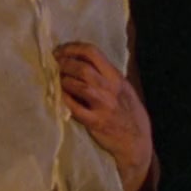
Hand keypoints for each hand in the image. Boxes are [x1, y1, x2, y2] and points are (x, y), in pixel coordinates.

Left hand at [54, 42, 152, 190]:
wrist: (136, 142)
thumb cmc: (129, 113)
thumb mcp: (123, 89)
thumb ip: (106, 76)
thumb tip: (80, 62)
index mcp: (116, 77)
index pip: (93, 52)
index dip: (72, 48)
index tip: (60, 51)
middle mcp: (110, 89)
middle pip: (82, 68)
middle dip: (64, 64)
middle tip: (54, 65)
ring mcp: (103, 106)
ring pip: (78, 85)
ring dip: (64, 80)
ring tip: (57, 80)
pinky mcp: (96, 122)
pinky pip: (75, 108)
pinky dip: (65, 100)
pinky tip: (60, 96)